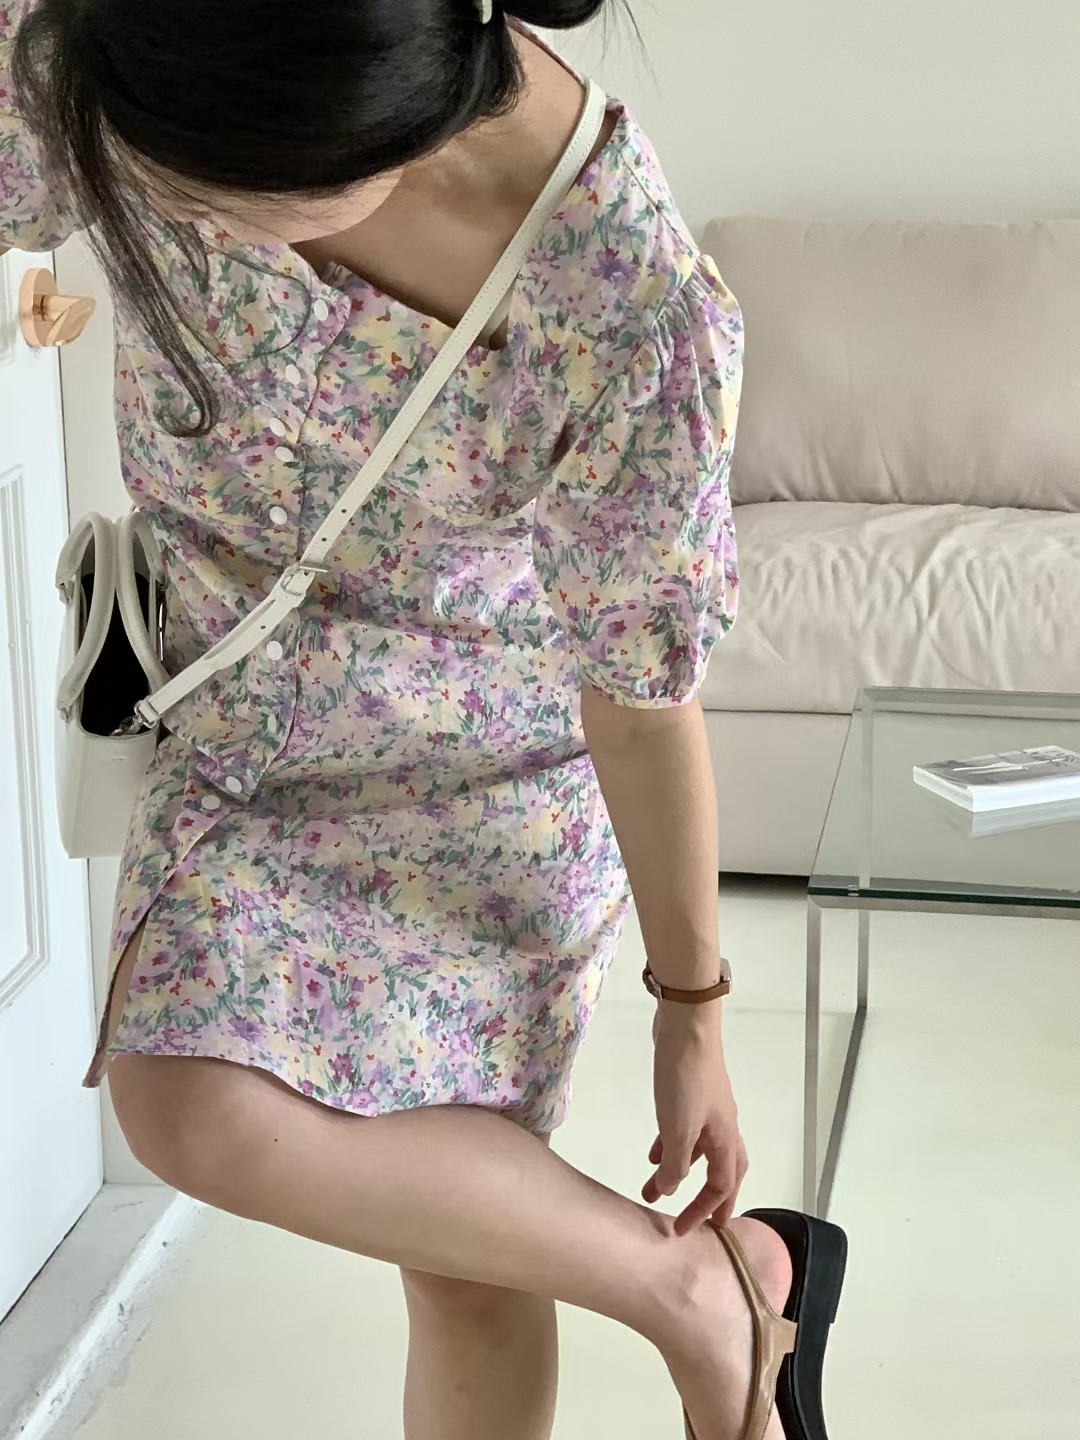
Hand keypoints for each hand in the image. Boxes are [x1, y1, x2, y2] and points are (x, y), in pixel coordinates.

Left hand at [642, 1001, 747, 1236]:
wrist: (686, 1027)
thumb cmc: (685, 1079)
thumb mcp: (678, 1128)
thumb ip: (675, 1164)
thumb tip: (670, 1190)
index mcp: (725, 1138)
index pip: (722, 1187)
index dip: (704, 1211)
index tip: (683, 1232)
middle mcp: (723, 1126)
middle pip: (725, 1171)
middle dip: (712, 1198)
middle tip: (699, 1221)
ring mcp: (708, 1108)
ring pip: (701, 1151)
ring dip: (683, 1172)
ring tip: (657, 1189)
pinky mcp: (691, 1093)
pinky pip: (685, 1131)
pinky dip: (672, 1146)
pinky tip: (653, 1152)